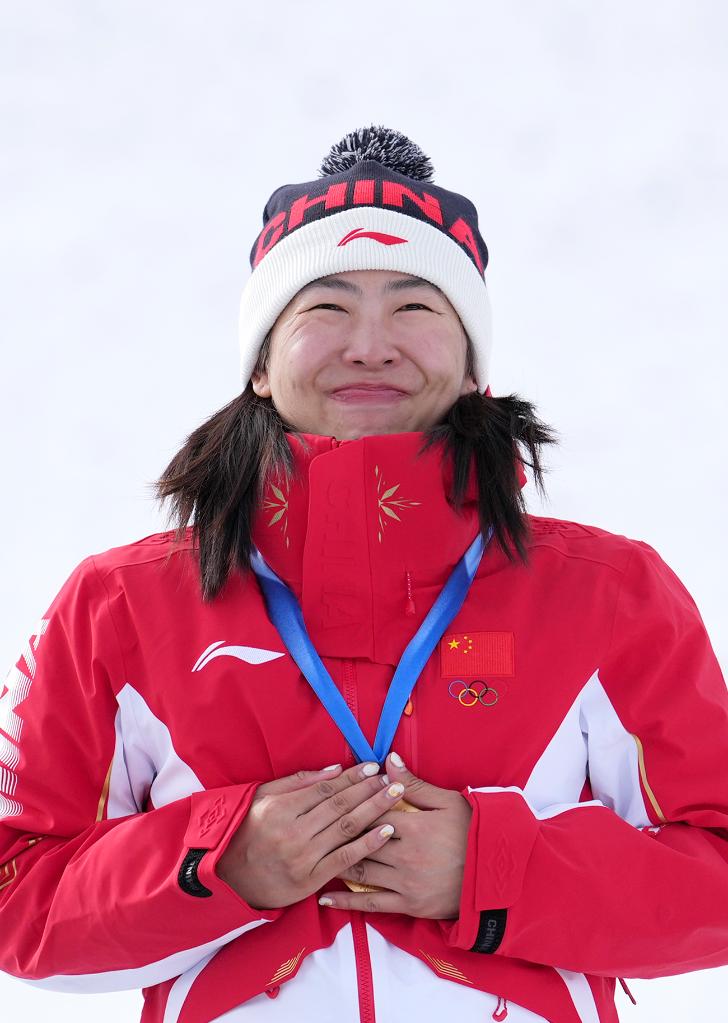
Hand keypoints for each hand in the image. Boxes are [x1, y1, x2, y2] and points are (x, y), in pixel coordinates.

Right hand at [216, 762, 403, 909]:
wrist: (229, 879)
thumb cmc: (246, 831)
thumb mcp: (263, 798)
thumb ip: (298, 782)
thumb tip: (334, 769)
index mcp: (280, 809)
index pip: (325, 789)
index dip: (351, 776)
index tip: (372, 765)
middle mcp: (293, 832)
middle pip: (340, 806)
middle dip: (369, 790)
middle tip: (391, 778)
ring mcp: (303, 857)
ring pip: (346, 829)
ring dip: (374, 810)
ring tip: (395, 796)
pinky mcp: (311, 880)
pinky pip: (345, 859)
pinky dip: (368, 844)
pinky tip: (386, 831)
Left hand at [319, 752, 472, 919]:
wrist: (496, 876)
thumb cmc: (472, 831)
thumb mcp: (447, 802)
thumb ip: (414, 783)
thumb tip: (388, 759)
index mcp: (415, 827)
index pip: (373, 814)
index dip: (352, 807)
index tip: (333, 802)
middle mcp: (406, 855)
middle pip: (362, 842)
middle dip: (338, 835)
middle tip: (314, 829)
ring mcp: (406, 882)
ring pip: (362, 871)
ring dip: (336, 863)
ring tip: (314, 856)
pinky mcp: (409, 905)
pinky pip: (372, 904)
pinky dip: (346, 902)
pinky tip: (325, 897)